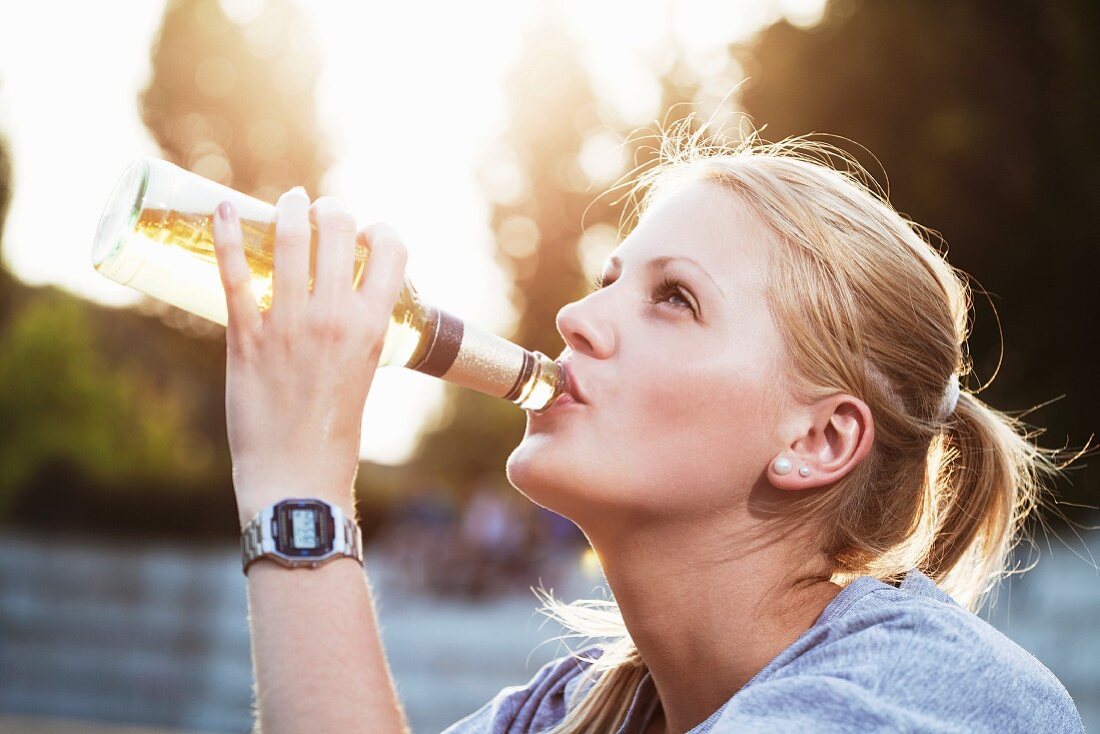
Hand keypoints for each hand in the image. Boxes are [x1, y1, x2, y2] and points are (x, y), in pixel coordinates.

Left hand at [211, 186, 407, 527]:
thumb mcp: (364, 371)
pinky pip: (235, 274)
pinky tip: (223, 209)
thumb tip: (339, 303)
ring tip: (287, 202)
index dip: (380, 230)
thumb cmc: (334, 431)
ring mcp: (289, 325)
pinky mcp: (246, 338)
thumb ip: (355, 333)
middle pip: (340, 229)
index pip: (391, 250)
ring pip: (290, 240)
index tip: (365, 234)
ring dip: (288, 209)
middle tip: (319, 211)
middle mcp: (335, 317)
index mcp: (374, 327)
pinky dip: (228, 235)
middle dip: (331, 209)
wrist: (298, 476)